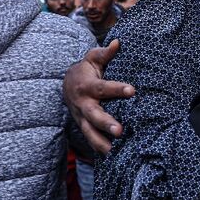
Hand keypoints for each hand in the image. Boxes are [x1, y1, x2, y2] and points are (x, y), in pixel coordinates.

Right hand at [63, 39, 134, 153]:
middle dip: (106, 123)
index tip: (133, 90)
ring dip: (100, 142)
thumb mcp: (93, 59)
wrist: (66, 84)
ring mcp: (81, 117)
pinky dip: (97, 148)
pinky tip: (110, 157)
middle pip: (94, 115)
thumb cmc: (86, 70)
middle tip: (120, 131)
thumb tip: (118, 42)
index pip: (103, 88)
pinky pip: (89, 139)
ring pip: (89, 131)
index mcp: (87, 86)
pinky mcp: (83, 126)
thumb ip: (105, 53)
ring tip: (112, 151)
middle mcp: (83, 104)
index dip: (117, 89)